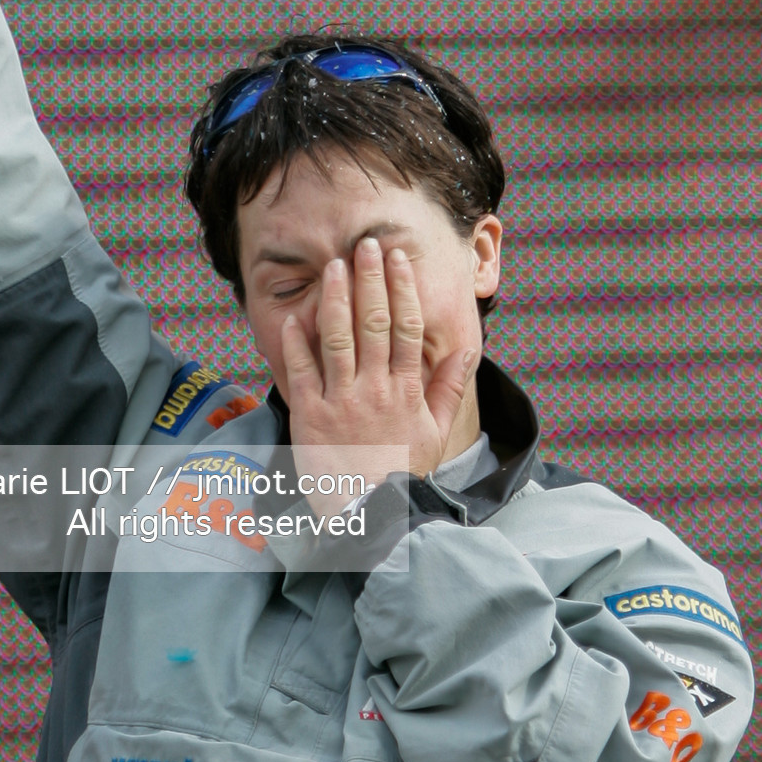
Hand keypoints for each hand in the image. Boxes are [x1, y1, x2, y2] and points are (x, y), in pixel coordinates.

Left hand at [280, 238, 478, 508]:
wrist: (373, 515)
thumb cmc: (404, 474)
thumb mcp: (435, 433)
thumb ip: (448, 389)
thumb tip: (465, 352)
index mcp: (406, 390)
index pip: (405, 328)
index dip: (401, 290)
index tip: (398, 260)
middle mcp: (375, 389)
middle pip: (373, 323)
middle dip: (370, 281)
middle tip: (365, 246)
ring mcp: (341, 401)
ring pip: (338, 339)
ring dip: (336, 299)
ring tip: (335, 267)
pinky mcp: (311, 416)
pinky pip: (302, 372)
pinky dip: (296, 343)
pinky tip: (296, 316)